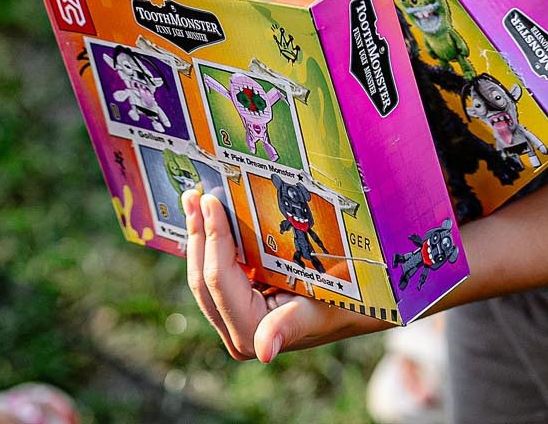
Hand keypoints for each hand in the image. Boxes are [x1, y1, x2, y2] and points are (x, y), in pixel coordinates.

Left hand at [185, 191, 374, 361]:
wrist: (354, 306)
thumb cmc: (341, 301)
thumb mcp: (318, 306)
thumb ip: (287, 324)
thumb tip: (264, 352)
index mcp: (252, 333)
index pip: (219, 279)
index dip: (213, 238)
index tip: (210, 200)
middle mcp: (236, 335)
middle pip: (203, 279)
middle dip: (197, 235)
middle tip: (193, 195)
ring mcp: (232, 324)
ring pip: (202, 277)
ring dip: (198, 238)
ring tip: (192, 202)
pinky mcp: (235, 311)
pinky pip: (214, 276)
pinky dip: (209, 246)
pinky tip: (206, 221)